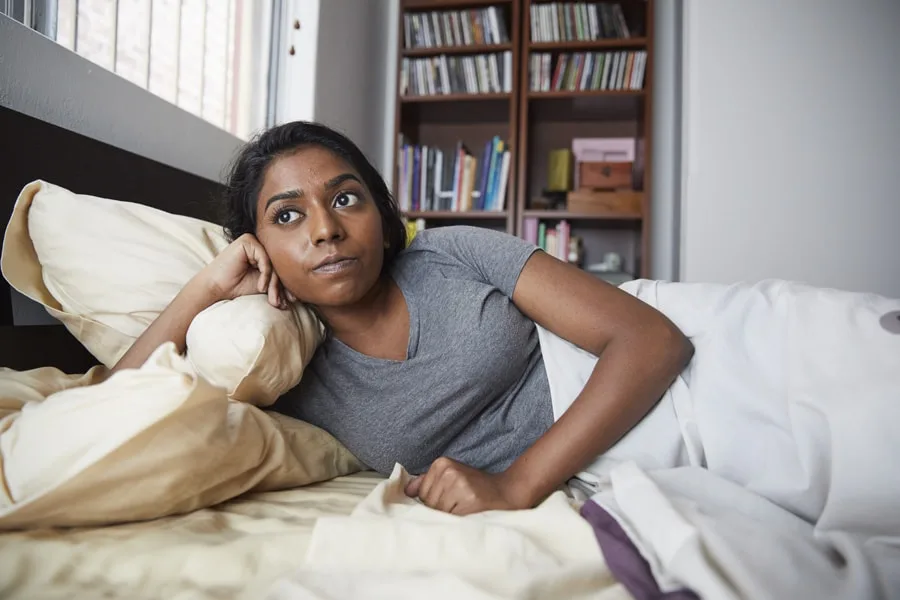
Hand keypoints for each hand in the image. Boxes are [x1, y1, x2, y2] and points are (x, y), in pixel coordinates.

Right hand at [195, 234, 293, 308]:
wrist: (217, 290)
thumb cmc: (239, 288)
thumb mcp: (265, 286)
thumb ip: (280, 284)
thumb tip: (302, 291)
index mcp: (266, 255)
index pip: (281, 269)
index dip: (286, 287)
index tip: (289, 303)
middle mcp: (261, 246)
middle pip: (279, 266)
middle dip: (281, 288)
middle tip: (280, 304)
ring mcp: (254, 242)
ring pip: (274, 263)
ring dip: (274, 284)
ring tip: (272, 300)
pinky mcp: (247, 241)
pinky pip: (265, 258)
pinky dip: (265, 274)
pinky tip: (260, 287)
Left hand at [404, 457, 529, 515]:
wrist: (508, 492)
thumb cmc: (476, 488)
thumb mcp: (452, 476)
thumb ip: (428, 482)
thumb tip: (407, 490)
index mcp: (442, 463)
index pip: (421, 494)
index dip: (434, 503)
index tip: (451, 501)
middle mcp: (449, 472)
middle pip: (429, 504)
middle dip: (440, 511)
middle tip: (460, 507)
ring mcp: (459, 486)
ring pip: (439, 514)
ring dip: (449, 518)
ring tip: (465, 511)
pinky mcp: (469, 501)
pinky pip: (451, 520)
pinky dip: (457, 523)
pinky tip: (468, 516)